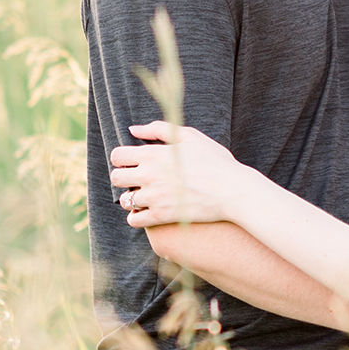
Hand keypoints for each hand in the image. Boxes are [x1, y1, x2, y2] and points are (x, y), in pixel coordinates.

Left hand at [109, 122, 239, 225]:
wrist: (232, 190)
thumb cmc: (214, 161)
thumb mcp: (190, 136)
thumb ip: (158, 129)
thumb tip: (133, 129)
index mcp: (154, 154)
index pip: (117, 156)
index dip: (122, 158)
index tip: (133, 162)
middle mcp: (149, 176)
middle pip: (116, 178)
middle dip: (124, 178)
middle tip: (138, 180)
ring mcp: (154, 197)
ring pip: (124, 200)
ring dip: (131, 198)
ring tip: (145, 196)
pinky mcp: (161, 216)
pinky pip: (134, 220)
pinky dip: (137, 217)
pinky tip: (148, 211)